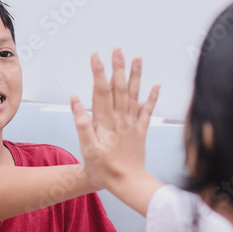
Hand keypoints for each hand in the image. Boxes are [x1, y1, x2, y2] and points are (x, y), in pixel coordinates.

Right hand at [72, 49, 159, 193]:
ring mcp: (132, 124)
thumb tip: (76, 100)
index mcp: (105, 121)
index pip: (101, 91)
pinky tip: (156, 85)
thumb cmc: (105, 169)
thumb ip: (82, 123)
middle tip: (117, 49)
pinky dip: (152, 97)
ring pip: (134, 94)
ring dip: (135, 76)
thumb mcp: (87, 148)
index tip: (96, 56)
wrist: (128, 182)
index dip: (98, 72)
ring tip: (137, 58)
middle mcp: (120, 119)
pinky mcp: (141, 131)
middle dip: (117, 67)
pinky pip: (147, 111)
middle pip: (119, 87)